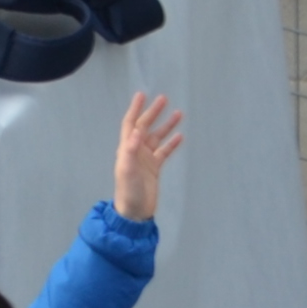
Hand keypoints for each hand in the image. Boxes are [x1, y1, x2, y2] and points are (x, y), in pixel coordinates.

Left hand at [111, 92, 184, 223]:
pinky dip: (171, 143)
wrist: (134, 212)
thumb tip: (137, 131)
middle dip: (154, 113)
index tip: (142, 95)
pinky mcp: (154, 168)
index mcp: (126, 149)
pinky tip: (180, 136)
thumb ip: (131, 150)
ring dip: (166, 126)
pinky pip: (164, 152)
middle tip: (164, 99)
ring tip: (178, 114)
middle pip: (145, 127)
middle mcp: (135, 151)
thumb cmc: (128, 191)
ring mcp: (146, 159)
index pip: (130, 124)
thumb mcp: (127, 170)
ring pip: (157, 138)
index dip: (135, 109)